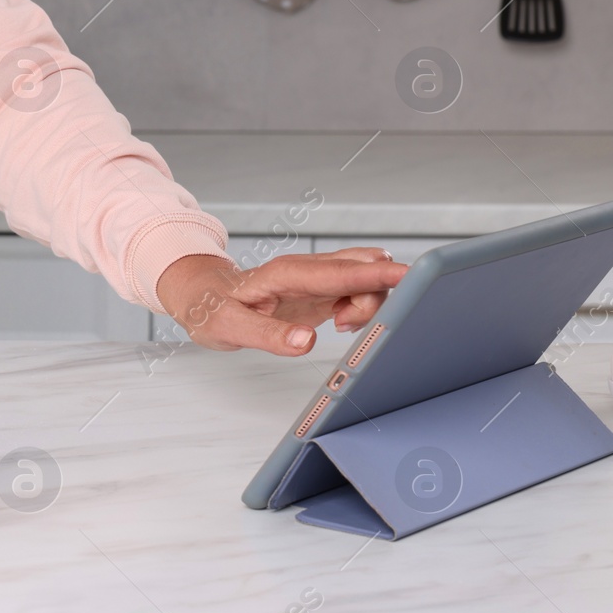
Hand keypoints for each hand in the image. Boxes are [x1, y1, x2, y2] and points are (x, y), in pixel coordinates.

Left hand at [155, 249, 408, 355]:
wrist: (203, 296)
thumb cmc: (212, 308)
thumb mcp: (228, 328)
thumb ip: (268, 336)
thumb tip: (307, 342)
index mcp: (286, 274)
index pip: (340, 271)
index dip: (376, 274)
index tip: (410, 276)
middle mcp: (308, 269)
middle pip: (364, 270)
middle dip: (374, 296)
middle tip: (345, 324)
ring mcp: (318, 277)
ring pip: (366, 280)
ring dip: (368, 304)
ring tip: (339, 325)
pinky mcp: (323, 289)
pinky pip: (360, 290)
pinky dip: (364, 307)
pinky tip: (343, 322)